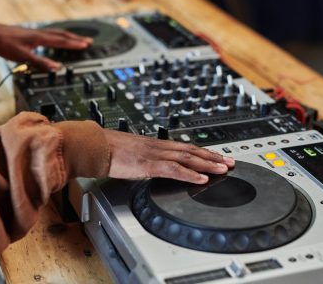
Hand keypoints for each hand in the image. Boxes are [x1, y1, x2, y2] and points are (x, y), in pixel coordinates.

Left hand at [0, 21, 92, 70]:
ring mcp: (34, 33)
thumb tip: (56, 68)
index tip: (86, 45)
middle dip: (75, 39)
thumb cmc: (3, 43)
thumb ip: (40, 63)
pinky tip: (54, 39)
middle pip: (62, 35)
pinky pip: (49, 34)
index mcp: (39, 38)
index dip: (74, 44)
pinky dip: (57, 36)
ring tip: (76, 39)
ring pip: (55, 33)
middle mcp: (39, 33)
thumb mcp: (22, 56)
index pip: (61, 41)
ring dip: (68, 37)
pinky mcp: (29, 34)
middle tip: (88, 41)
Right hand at [105, 130, 234, 183]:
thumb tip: (144, 164)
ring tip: (224, 169)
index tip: (216, 156)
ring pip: (187, 158)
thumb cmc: (104, 150)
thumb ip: (140, 158)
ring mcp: (154, 154)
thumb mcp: (128, 153)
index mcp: (153, 144)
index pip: (183, 147)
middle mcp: (157, 146)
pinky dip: (190, 174)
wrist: (92, 146)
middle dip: (212, 156)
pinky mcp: (148, 164)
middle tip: (230, 162)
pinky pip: (174, 169)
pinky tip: (202, 179)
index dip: (201, 152)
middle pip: (191, 150)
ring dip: (208, 163)